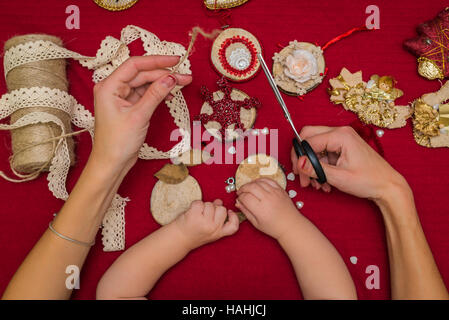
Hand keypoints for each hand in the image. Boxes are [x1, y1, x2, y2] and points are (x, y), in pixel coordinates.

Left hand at [91, 55, 191, 171]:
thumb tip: (171, 78)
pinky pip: (145, 94)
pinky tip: (171, 94)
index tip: (175, 60)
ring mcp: (121, 97)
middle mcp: (113, 88)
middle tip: (185, 76)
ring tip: (183, 83)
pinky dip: (158, 93)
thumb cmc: (117, 142)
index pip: (135, 65)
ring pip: (145, 83)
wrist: (111, 164)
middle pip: (142, 74)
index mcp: (108, 86)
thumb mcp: (139, 116)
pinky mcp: (128, 106)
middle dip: (164, 74)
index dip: (156, 61)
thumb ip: (155, 94)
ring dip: (163, 83)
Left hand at [174, 199, 238, 249]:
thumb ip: (216, 218)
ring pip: (210, 204)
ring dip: (203, 206)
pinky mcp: (195, 216)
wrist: (178, 239)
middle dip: (214, 208)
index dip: (234, 217)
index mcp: (218, 233)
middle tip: (205, 215)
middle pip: (221, 209)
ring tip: (197, 215)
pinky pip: (199, 203)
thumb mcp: (208, 230)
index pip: (233, 226)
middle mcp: (213, 228)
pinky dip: (195, 204)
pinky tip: (192, 212)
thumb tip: (219, 202)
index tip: (229, 213)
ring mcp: (204, 222)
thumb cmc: (192, 234)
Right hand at [236, 178, 299, 238]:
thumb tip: (238, 203)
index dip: (240, 197)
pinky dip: (261, 180)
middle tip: (240, 192)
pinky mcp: (280, 190)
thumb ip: (246, 212)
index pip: (245, 197)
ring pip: (258, 182)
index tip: (239, 199)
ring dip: (250, 183)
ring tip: (248, 188)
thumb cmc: (274, 227)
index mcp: (261, 210)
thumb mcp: (256, 223)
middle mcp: (268, 199)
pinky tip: (257, 184)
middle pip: (250, 187)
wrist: (291, 225)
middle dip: (243, 188)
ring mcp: (275, 193)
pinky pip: (268, 180)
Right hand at [291, 126, 408, 202]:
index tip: (299, 172)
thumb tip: (300, 163)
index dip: (300, 157)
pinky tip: (324, 182)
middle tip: (301, 175)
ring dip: (312, 166)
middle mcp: (340, 133)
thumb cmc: (369, 180)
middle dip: (303, 158)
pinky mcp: (342, 147)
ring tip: (316, 183)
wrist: (387, 186)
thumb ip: (316, 169)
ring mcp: (342, 139)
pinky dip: (320, 167)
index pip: (308, 140)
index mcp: (341, 136)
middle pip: (309, 138)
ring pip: (315, 148)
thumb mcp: (339, 177)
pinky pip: (323, 153)